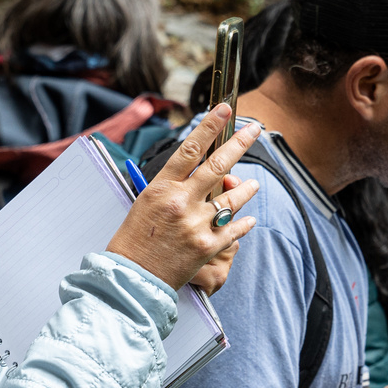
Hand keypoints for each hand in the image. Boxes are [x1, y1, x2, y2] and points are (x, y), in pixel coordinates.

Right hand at [107, 105, 261, 289]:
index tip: (224, 109)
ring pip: (232, 199)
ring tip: (254, 184)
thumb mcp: (146, 202)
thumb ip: (174, 186)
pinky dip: (244, 223)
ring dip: (247, 189)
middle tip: (255, 129)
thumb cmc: (134, 239)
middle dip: (240, 143)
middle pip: (218, 166)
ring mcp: (197, 225)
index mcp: (161, 188)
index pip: (190, 149)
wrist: (132, 278)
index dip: (209, 126)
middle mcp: (181, 203)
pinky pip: (235, 230)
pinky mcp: (208, 247)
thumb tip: (202, 174)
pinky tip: (250, 218)